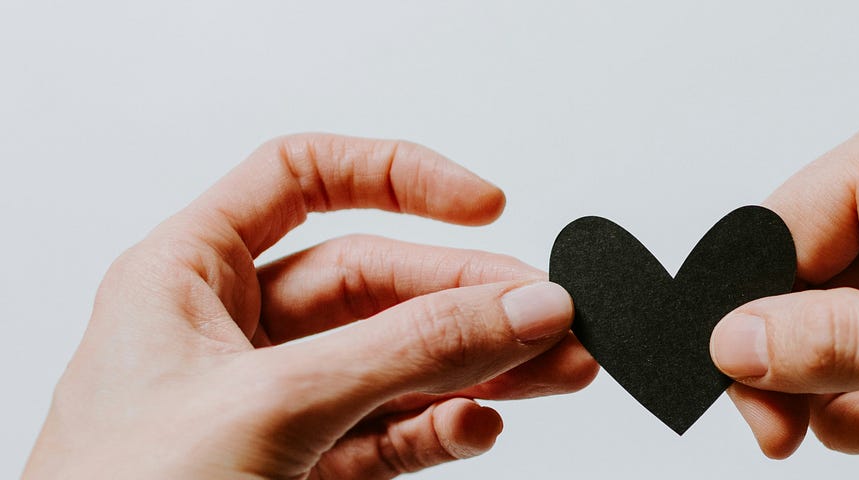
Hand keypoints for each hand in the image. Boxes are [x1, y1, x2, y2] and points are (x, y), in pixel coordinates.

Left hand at [25, 134, 597, 478]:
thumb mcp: (272, 406)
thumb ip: (408, 351)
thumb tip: (519, 306)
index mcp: (186, 277)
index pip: (302, 180)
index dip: (397, 177)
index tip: (484, 206)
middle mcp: (230, 334)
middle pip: (376, 281)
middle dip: (471, 298)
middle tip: (553, 315)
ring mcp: (272, 407)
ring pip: (399, 362)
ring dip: (482, 366)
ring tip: (558, 369)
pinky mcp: (302, 472)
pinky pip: (393, 434)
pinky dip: (444, 429)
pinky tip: (481, 425)